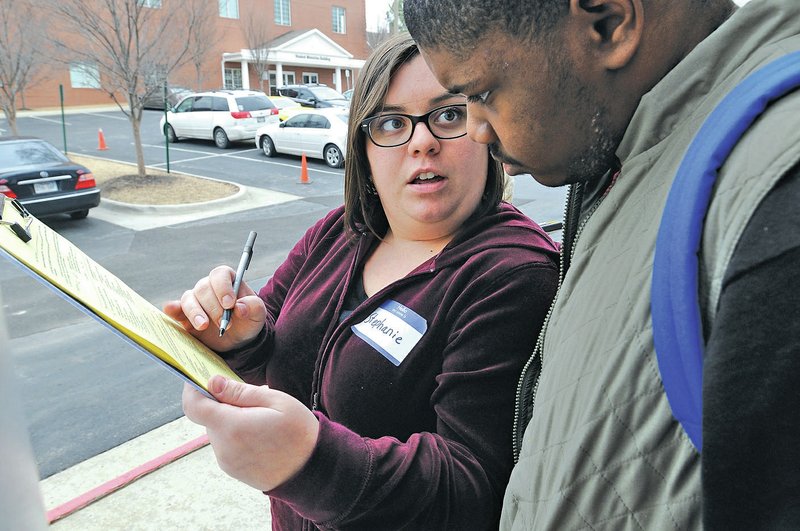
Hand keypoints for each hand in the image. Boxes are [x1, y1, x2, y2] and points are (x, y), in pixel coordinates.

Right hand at [163, 265, 266, 350]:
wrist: (238, 339)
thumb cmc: (248, 321)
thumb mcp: (258, 315)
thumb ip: (254, 307)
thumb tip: (240, 308)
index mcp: (227, 280)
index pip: (220, 274)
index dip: (223, 287)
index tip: (230, 304)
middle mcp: (209, 287)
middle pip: (203, 288)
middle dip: (214, 307)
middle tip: (225, 324)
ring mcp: (195, 300)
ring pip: (189, 298)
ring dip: (195, 312)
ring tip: (203, 326)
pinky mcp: (184, 315)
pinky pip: (175, 308)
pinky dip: (172, 309)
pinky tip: (172, 311)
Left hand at [183, 376, 318, 491]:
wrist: (313, 471)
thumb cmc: (298, 433)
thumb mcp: (276, 401)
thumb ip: (241, 392)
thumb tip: (213, 382)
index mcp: (232, 427)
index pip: (194, 406)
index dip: (193, 389)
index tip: (202, 377)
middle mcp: (223, 447)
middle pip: (209, 417)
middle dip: (223, 404)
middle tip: (251, 399)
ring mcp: (227, 462)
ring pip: (218, 431)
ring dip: (232, 420)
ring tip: (261, 419)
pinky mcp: (233, 470)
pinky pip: (227, 445)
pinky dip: (237, 435)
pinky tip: (261, 435)